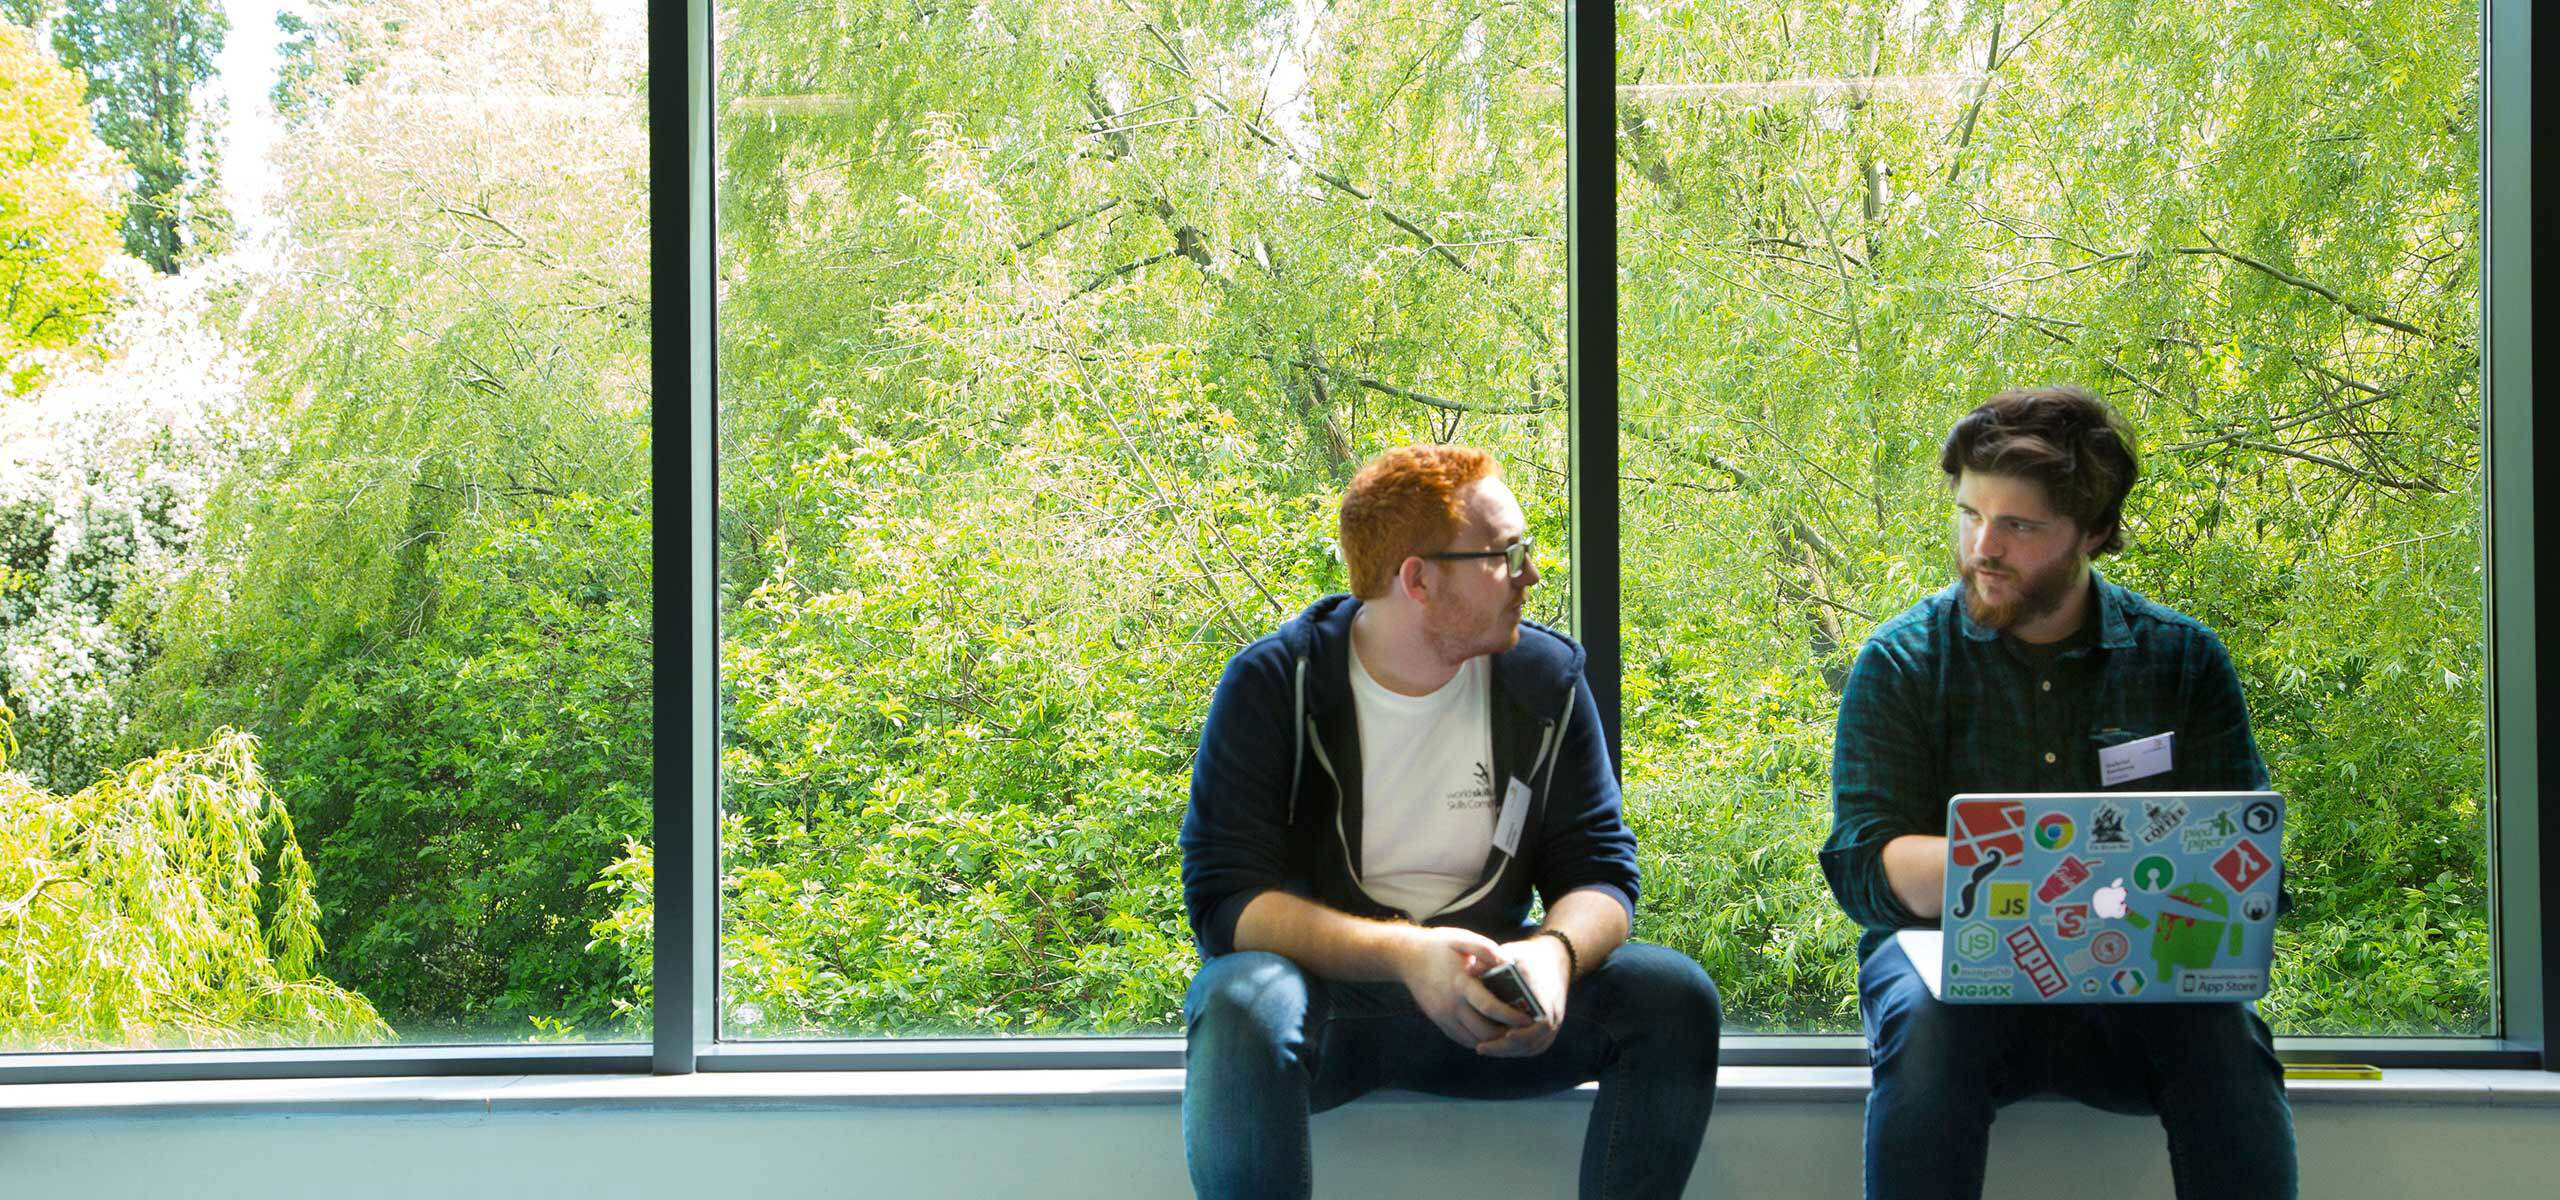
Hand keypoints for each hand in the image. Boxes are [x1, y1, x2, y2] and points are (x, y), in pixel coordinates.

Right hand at [1396, 925, 1529, 1048]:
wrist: (1407, 958)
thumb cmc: (1439, 946)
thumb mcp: (1462, 940)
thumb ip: (1485, 949)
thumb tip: (1507, 961)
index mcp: (1461, 984)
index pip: (1490, 1007)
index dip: (1511, 1016)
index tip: (1529, 1019)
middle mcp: (1452, 1005)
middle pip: (1484, 1031)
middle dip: (1507, 1035)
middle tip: (1524, 1031)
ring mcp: (1443, 1016)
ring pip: (1474, 1040)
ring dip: (1494, 1041)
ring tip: (1511, 1034)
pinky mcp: (1439, 1021)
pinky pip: (1462, 1039)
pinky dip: (1479, 1041)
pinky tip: (1491, 1033)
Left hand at [1474, 933, 1569, 1056]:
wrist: (1552, 960)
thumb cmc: (1528, 956)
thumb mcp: (1511, 953)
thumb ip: (1491, 960)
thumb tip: (1470, 970)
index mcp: (1545, 995)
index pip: (1540, 1023)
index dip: (1522, 1034)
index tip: (1503, 1036)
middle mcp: (1553, 1012)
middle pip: (1533, 1040)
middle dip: (1506, 1046)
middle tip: (1481, 1047)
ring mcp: (1553, 1022)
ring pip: (1532, 1046)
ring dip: (1508, 1050)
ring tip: (1483, 1048)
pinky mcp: (1549, 1029)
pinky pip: (1534, 1046)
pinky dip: (1515, 1050)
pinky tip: (1496, 1048)